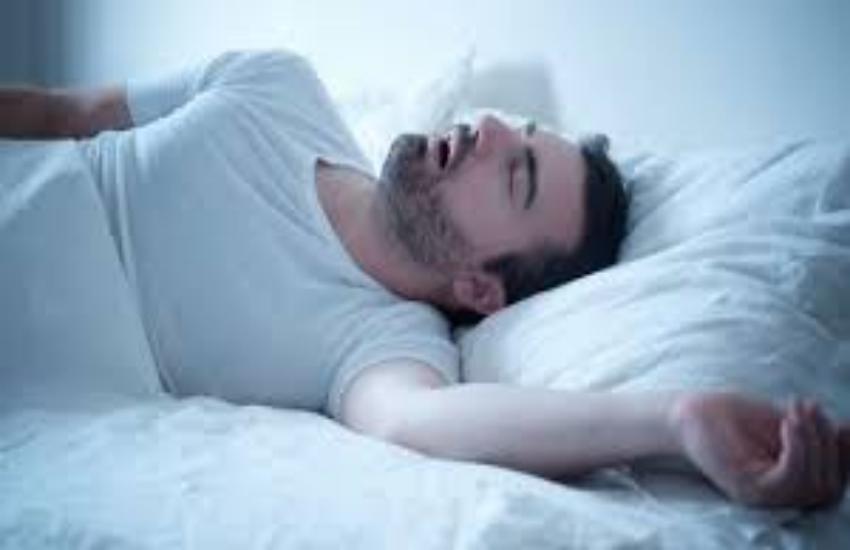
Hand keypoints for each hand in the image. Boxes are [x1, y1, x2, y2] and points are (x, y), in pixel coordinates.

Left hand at [671, 392, 848, 507]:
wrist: (689, 413)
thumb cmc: (732, 417)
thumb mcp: (783, 424)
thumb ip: (814, 436)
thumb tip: (849, 433)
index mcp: (789, 485)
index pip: (834, 482)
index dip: (846, 456)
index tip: (844, 425)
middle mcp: (778, 498)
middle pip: (828, 487)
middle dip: (828, 445)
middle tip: (809, 407)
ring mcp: (762, 497)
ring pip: (812, 484)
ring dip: (813, 442)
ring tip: (798, 411)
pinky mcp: (747, 489)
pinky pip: (788, 478)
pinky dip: (797, 449)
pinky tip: (790, 422)